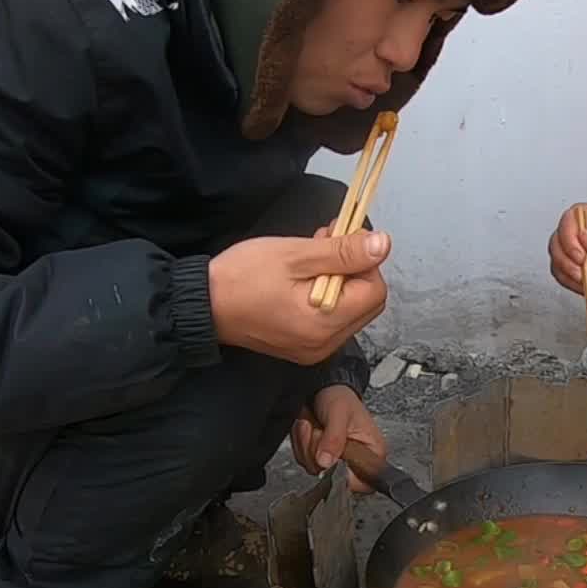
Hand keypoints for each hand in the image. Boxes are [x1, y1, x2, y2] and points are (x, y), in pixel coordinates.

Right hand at [209, 228, 390, 364]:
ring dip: (340, 280)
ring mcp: (314, 350)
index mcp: (325, 324)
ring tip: (311, 258)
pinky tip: (304, 279)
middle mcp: (325, 344)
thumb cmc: (242, 277)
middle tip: (326, 242)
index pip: (375, 290)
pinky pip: (330, 320)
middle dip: (354, 269)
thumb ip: (343, 252)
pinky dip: (326, 296)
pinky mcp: (302, 347)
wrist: (203, 305)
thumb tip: (382, 245)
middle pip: (367, 303)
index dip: (365, 260)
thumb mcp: (295, 255)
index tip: (342, 238)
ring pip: (350, 310)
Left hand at [292, 385, 384, 493]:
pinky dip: (301, 441)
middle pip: (332, 476)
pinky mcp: (319, 458)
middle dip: (319, 448)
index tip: (332, 456)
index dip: (344, 473)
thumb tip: (327, 463)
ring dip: (308, 442)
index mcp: (372, 452)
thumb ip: (334, 438)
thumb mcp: (339, 413)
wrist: (322, 387)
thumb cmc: (339, 396)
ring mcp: (335, 460)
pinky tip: (310, 427)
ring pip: (313, 467)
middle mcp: (355, 460)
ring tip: (316, 424)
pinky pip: (303, 460)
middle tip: (322, 428)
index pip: (363, 483)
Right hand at [547, 203, 586, 293]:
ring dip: (573, 278)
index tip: (581, 257)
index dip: (570, 245)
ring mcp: (564, 251)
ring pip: (558, 266)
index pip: (565, 228)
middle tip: (583, 274)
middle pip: (556, 249)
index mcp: (576, 217)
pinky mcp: (566, 266)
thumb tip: (584, 237)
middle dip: (569, 265)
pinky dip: (576, 286)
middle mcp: (566, 233)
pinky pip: (564, 278)